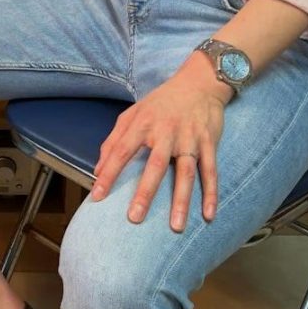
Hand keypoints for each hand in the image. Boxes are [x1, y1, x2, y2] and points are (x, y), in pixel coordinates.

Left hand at [89, 56, 231, 230]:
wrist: (199, 83)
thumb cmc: (161, 102)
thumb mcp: (132, 114)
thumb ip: (113, 140)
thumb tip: (96, 170)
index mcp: (143, 123)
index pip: (122, 151)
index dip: (109, 173)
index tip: (97, 196)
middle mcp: (166, 132)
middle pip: (155, 165)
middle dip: (145, 192)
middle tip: (135, 218)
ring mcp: (189, 138)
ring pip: (185, 172)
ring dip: (181, 199)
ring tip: (175, 226)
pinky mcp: (209, 142)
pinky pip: (211, 171)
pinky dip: (211, 192)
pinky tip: (208, 214)